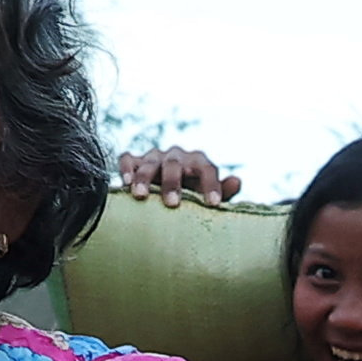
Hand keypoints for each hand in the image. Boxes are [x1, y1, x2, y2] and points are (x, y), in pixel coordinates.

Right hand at [115, 145, 245, 204]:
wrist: (165, 193)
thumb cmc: (192, 198)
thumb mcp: (208, 197)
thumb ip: (223, 192)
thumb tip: (236, 181)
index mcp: (197, 162)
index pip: (207, 168)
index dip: (211, 185)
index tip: (213, 204)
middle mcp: (177, 156)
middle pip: (175, 165)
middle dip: (173, 183)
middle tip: (172, 204)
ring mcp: (154, 157)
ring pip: (150, 162)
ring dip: (145, 177)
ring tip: (142, 195)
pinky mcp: (134, 161)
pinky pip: (128, 159)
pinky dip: (126, 169)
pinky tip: (125, 183)